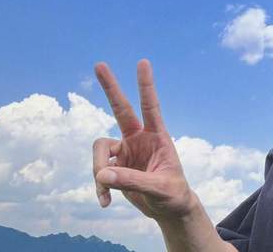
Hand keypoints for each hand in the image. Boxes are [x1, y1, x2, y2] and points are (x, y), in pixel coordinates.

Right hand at [92, 59, 195, 220]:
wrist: (168, 209)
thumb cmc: (173, 194)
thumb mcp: (158, 188)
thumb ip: (131, 181)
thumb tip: (101, 175)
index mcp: (158, 137)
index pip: (151, 107)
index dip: (146, 86)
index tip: (143, 62)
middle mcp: (139, 138)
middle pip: (121, 108)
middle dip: (110, 88)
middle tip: (99, 64)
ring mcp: (126, 151)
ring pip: (101, 149)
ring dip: (99, 168)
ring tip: (106, 192)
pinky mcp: (116, 166)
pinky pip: (99, 171)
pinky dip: (100, 187)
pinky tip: (106, 202)